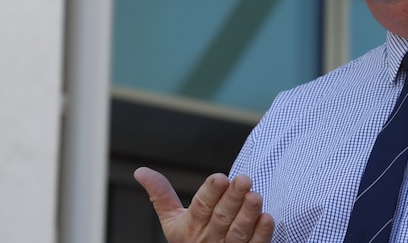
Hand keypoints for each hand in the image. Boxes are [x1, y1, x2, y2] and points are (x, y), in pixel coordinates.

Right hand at [133, 166, 274, 242]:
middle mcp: (209, 239)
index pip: (200, 207)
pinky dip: (261, 233)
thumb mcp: (172, 221)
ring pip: (239, 232)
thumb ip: (161, 195)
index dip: (210, 192)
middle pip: (221, 218)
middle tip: (244, 179)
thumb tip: (141, 171)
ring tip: (255, 196)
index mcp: (191, 226)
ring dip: (248, 214)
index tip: (220, 177)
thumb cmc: (191, 239)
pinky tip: (267, 218)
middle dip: (232, 198)